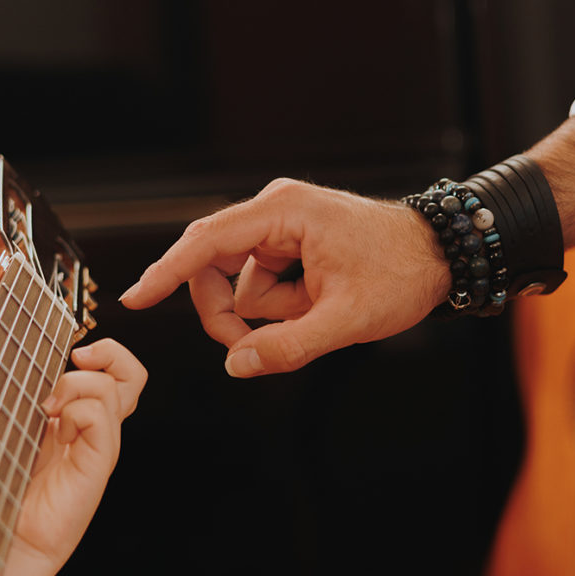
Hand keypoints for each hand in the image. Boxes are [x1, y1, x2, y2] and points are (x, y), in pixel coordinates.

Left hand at [0, 338, 145, 575]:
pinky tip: (54, 431)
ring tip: (46, 410)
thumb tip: (24, 364)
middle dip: (110, 352)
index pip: (112, 375)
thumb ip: (24, 399)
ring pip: (114, 391)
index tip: (70, 349)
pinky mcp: (95, 469)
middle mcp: (92, 434)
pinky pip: (100, 419)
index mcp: (74, 423)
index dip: (103, 353)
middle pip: (132, 378)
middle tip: (75, 359)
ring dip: (76, 385)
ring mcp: (96, 451)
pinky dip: (77, 411)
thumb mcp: (8, 431)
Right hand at [120, 178, 450, 376]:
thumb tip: (235, 364)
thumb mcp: (347, 319)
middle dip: (223, 311)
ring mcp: (279, 226)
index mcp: (284, 212)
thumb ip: (288, 346)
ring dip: (261, 313)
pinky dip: (276, 307)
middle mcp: (274, 211)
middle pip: (212, 265)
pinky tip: (313, 306)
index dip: (167, 272)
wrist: (440, 253)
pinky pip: (257, 284)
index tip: (134, 297)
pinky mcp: (285, 243)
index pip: (207, 241)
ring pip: (236, 282)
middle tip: (247, 348)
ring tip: (311, 317)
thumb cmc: (401, 273)